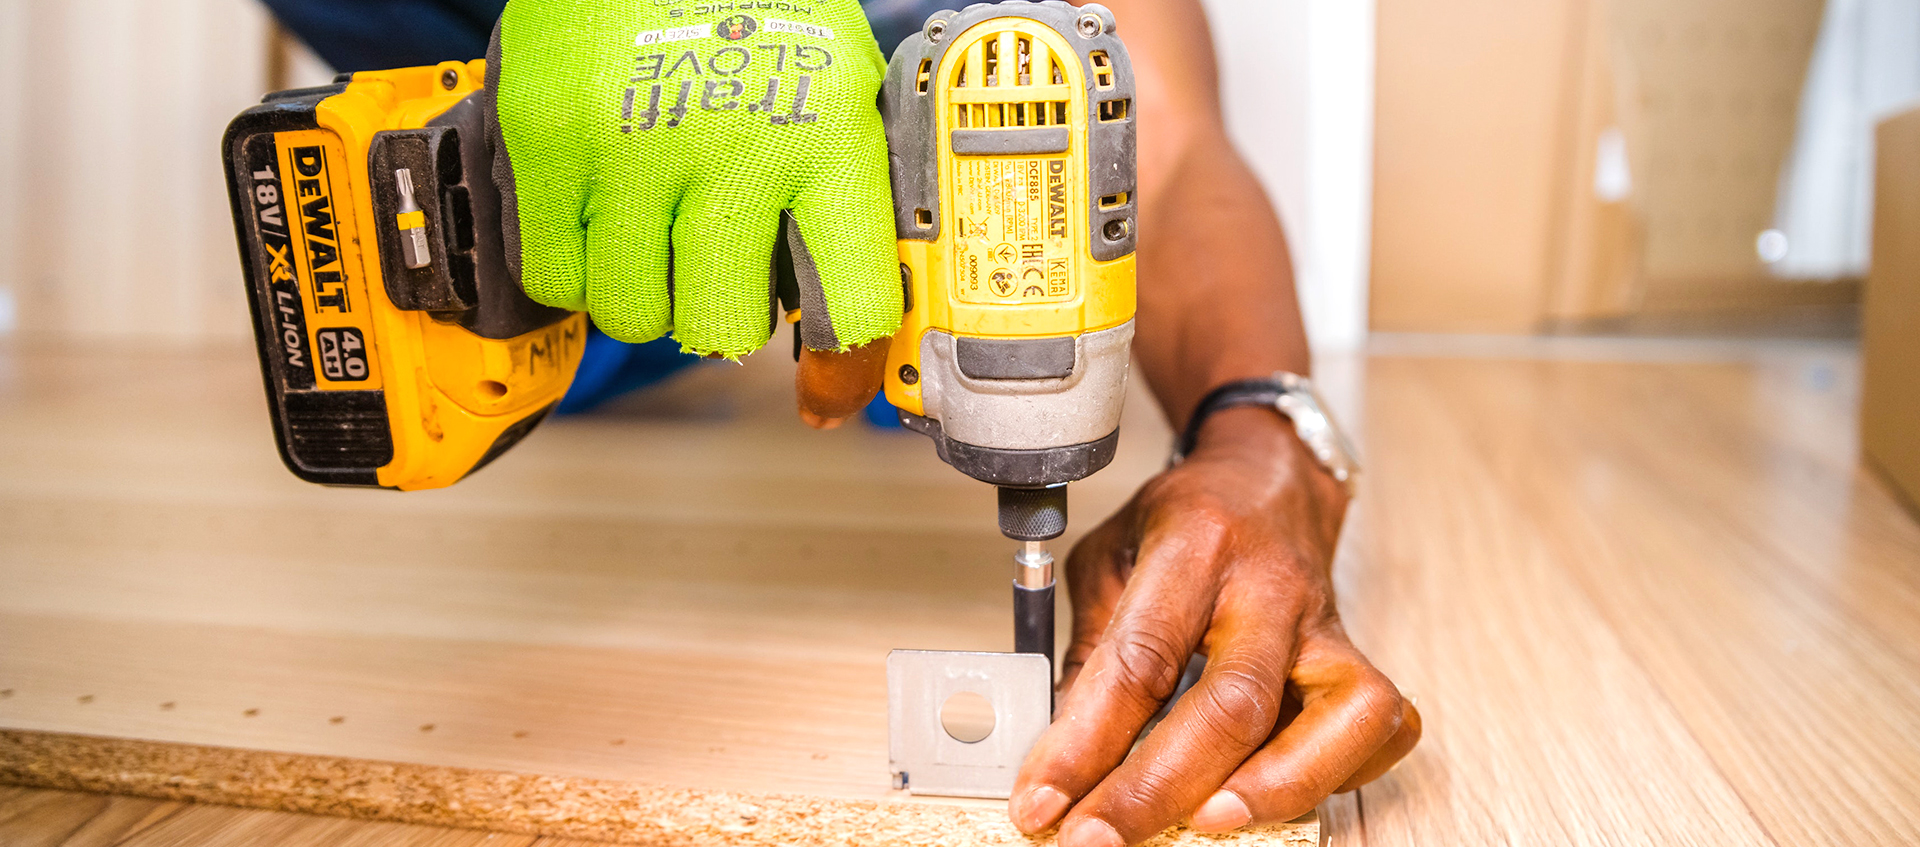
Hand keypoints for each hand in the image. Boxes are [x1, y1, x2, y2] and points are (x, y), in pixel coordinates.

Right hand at [484, 0, 901, 421]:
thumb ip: (847, 194)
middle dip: (722, 319)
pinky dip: (576, 268)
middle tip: (717, 274)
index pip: (851, 305)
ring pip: (632, 313)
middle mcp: (732, 149)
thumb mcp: (837, 85)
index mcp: (827, 138)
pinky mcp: (547, 140)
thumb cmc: (754, 8)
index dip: (843, 365)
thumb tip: (855, 323)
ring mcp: (631, 148)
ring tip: (655, 234)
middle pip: (722, 330)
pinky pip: (557, 276)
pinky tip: (600, 217)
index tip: (829, 389)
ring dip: (645, 294)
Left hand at [1008, 407, 1421, 844]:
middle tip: (1096, 841)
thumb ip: (1089, 653)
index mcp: (1194, 545)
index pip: (1138, 659)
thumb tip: (1061, 756)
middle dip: (1157, 789)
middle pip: (1232, 703)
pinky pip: (1377, 728)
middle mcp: (1270, 586)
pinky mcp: (1359, 656)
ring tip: (1202, 827)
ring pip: (1334, 719)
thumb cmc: (1185, 521)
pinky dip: (1333, 775)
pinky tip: (1276, 794)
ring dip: (1269, 790)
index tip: (1042, 800)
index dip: (1084, 743)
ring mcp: (1326, 625)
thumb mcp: (1109, 559)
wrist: (1268, 479)